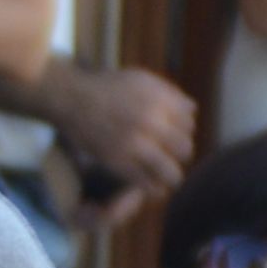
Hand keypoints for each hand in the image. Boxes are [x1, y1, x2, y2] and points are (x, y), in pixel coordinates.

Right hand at [45, 65, 198, 193]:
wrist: (73, 98)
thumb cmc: (108, 87)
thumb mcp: (141, 79)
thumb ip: (169, 94)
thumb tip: (193, 110)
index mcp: (159, 101)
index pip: (189, 124)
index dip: (185, 130)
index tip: (175, 134)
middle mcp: (150, 122)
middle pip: (184, 148)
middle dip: (182, 153)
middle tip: (173, 155)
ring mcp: (134, 143)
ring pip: (170, 171)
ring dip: (173, 176)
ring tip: (170, 177)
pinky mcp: (118, 161)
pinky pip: (145, 183)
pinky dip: (153, 188)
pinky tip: (154, 187)